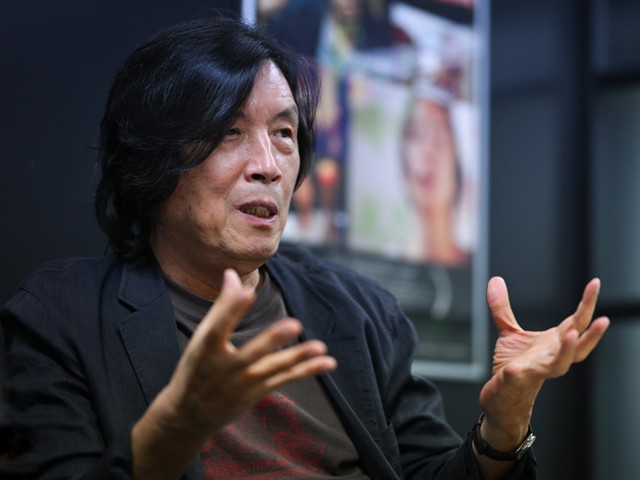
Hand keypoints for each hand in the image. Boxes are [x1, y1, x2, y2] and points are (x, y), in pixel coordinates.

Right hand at [132, 269, 335, 478]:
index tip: (246, 290)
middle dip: (273, 340)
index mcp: (205, 350)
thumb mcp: (201, 339)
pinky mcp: (258, 392)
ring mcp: (243, 383)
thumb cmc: (196, 367)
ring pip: (274, 368)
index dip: (231, 309)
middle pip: (251, 353)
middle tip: (295, 324)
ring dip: (298, 358)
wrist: (189, 416)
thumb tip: (232, 273)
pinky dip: (307, 370)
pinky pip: (285, 379)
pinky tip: (328, 362)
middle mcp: (225, 369)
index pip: (217, 327)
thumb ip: (221, 307)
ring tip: (320, 347)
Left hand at [478, 277, 608, 448]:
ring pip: (559, 364)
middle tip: (603, 318)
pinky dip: (518, 372)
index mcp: (553, 343)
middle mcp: (551, 357)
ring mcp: (536, 370)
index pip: (576, 322)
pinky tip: (515, 369)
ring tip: (569, 334)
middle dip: (591, 332)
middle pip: (576, 343)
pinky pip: (519, 376)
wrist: (502, 398)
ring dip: (566, 350)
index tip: (595, 283)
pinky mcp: (515, 381)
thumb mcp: (508, 332)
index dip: (587, 303)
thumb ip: (502, 308)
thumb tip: (495, 280)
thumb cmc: (513, 366)